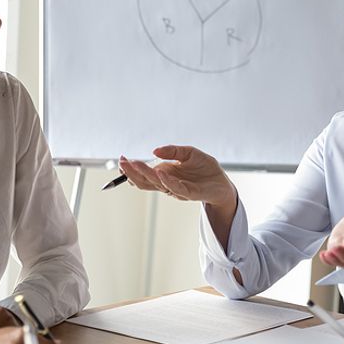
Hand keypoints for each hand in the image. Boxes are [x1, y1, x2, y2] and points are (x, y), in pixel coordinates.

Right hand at [118, 146, 235, 209]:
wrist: (222, 182)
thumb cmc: (204, 168)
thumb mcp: (188, 153)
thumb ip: (172, 151)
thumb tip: (154, 150)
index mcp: (164, 174)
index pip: (143, 174)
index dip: (132, 169)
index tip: (121, 160)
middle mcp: (167, 183)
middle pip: (145, 181)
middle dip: (132, 172)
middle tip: (122, 162)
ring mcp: (177, 189)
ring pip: (157, 185)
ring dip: (145, 175)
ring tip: (134, 164)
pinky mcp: (190, 193)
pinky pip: (175, 188)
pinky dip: (166, 181)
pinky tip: (160, 173)